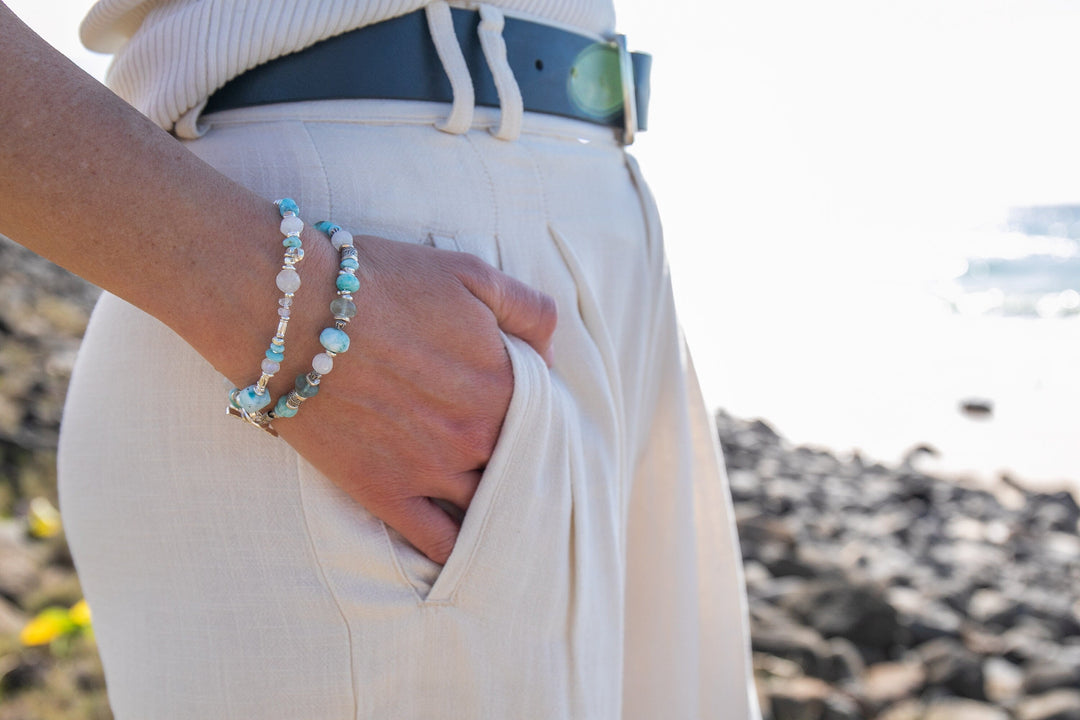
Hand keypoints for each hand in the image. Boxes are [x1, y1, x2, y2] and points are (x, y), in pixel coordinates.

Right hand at [273, 234, 556, 563]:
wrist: (294, 311)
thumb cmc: (384, 283)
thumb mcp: (473, 274)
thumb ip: (531, 312)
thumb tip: (552, 357)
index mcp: (504, 385)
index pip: (547, 418)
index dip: (535, 414)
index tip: (517, 409)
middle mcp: (477, 435)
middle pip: (518, 464)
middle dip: (514, 458)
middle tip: (502, 453)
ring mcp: (433, 471)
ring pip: (487, 507)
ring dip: (493, 505)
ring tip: (491, 503)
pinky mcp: (386, 494)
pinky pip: (440, 544)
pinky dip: (457, 550)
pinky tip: (464, 546)